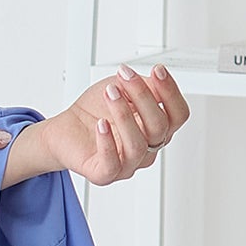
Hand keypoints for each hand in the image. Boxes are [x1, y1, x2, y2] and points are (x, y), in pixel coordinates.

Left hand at [15, 63, 189, 186]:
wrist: (66, 128)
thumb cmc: (96, 110)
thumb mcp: (124, 89)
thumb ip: (146, 87)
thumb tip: (159, 82)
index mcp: (156, 129)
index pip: (178, 115)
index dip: (171, 93)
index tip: (157, 70)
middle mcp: (146, 150)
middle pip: (159, 127)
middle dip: (143, 97)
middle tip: (124, 78)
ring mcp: (127, 165)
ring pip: (137, 145)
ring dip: (124, 115)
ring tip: (111, 94)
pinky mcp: (105, 175)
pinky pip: (112, 164)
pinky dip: (107, 141)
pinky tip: (101, 124)